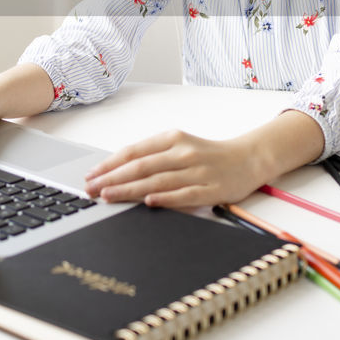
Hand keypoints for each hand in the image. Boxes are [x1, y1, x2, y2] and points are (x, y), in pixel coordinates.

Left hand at [82, 129, 264, 208]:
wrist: (248, 158)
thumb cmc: (208, 155)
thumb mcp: (180, 146)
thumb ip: (154, 156)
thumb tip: (118, 171)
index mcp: (173, 138)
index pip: (134, 151)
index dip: (110, 164)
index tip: (91, 175)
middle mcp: (183, 152)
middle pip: (141, 166)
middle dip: (112, 178)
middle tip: (91, 189)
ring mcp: (197, 171)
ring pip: (157, 181)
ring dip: (129, 190)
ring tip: (108, 197)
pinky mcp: (211, 189)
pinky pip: (184, 194)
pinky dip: (165, 198)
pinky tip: (148, 202)